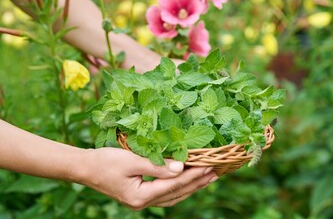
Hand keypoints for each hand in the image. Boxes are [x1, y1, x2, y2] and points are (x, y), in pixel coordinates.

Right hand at [75, 148, 217, 209]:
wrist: (85, 168)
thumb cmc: (105, 161)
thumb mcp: (131, 161)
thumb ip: (157, 165)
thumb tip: (181, 168)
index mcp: (141, 196)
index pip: (174, 185)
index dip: (194, 175)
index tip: (210, 166)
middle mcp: (143, 203)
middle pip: (177, 193)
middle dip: (198, 183)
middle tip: (216, 173)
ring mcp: (141, 201)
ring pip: (173, 196)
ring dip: (191, 186)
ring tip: (207, 178)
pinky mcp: (139, 195)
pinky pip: (165, 194)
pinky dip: (179, 187)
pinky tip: (187, 182)